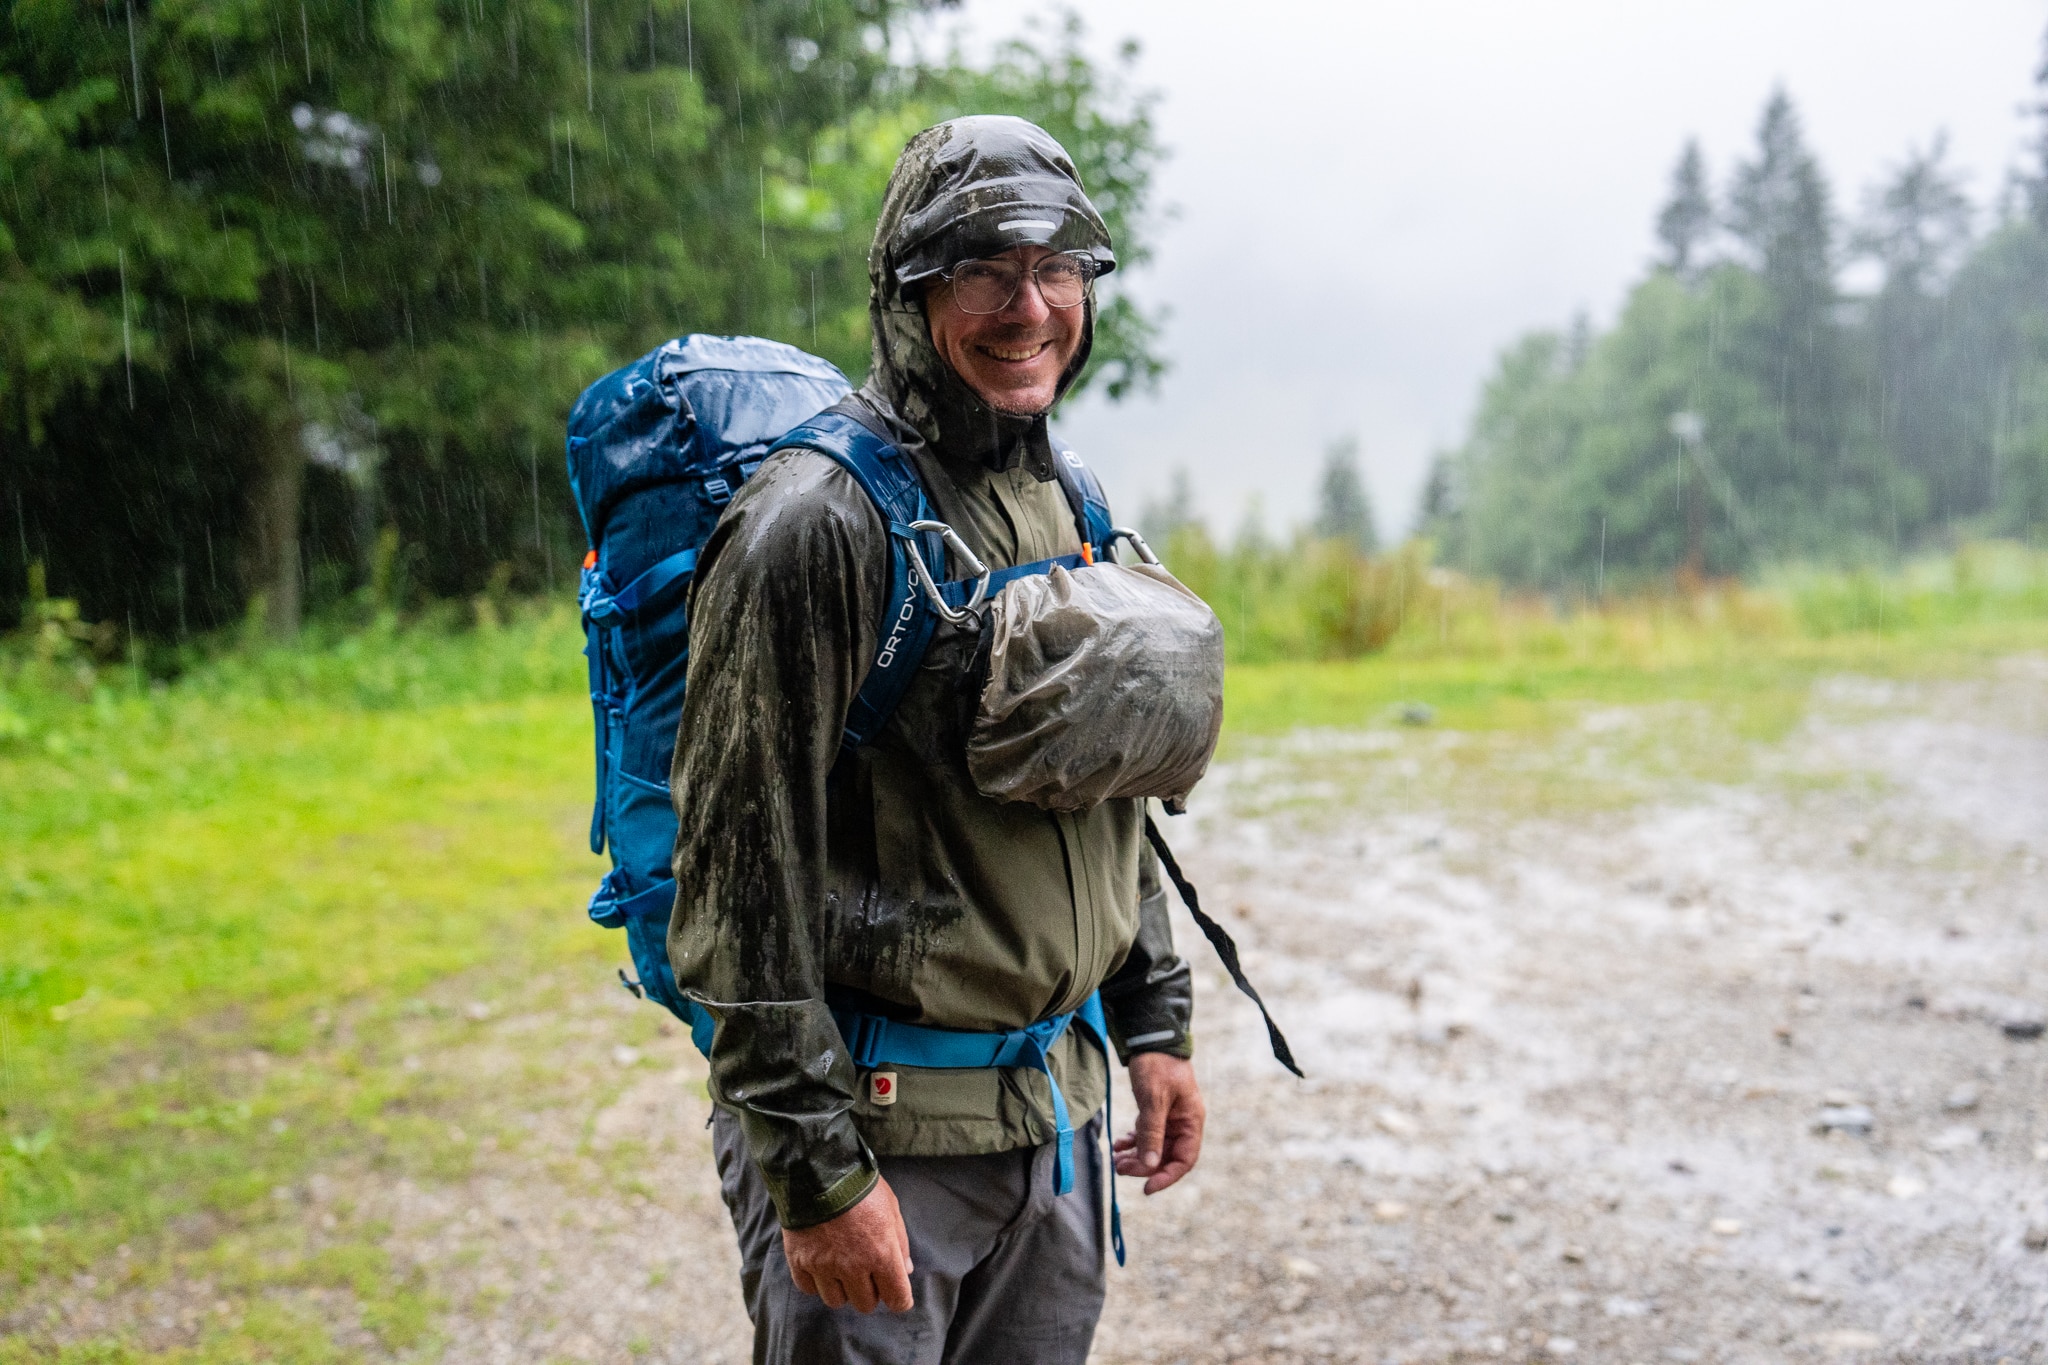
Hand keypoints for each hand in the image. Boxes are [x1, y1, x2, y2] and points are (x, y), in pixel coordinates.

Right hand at [782, 1176, 914, 1312]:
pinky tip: (820, 1262)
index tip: (894, 1290)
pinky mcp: (800, 1261)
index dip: (898, 1298)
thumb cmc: (860, 1187)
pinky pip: (809, 1289)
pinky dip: (816, 1281)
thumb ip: (900, 1242)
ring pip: (836, 1301)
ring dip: (841, 1288)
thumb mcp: (891, 1208)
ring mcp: (824, 1266)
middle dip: (869, 1291)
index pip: (897, 1300)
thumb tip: (905, 1270)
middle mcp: (853, 1267)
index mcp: (882, 1254)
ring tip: (840, 1266)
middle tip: (865, 1270)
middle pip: (865, 1305)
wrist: (818, 1169)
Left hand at [1115, 1051, 1204, 1193]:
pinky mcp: (1156, 1111)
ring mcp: (1169, 1118)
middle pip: (1166, 1156)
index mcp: (1191, 1121)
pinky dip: (1133, 1142)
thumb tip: (1149, 1165)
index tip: (1146, 1188)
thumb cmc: (1157, 1065)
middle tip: (1121, 1168)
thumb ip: (1152, 1132)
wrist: (1150, 1038)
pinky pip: (1146, 1134)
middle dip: (1144, 1166)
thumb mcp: (1154, 1099)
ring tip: (1116, 1161)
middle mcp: (1183, 1123)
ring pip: (1154, 1147)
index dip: (1167, 1177)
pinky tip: (1119, 1145)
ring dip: (1136, 1157)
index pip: (1184, 1160)